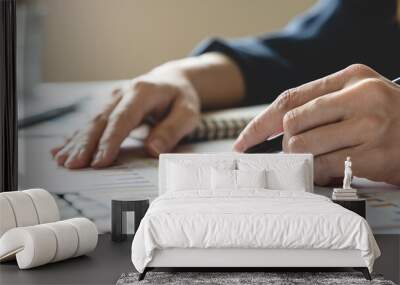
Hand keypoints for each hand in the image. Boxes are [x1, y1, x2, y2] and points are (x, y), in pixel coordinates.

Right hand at [51, 63, 199, 168]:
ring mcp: (113, 100)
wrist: (173, 80)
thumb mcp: (188, 112)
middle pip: (101, 121)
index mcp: (142, 92)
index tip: (100, 161)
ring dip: (77, 143)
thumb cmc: (181, 98)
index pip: (123, 118)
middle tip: (73, 166)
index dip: (110, 140)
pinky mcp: (110, 108)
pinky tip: (61, 149)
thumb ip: (172, 129)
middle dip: (86, 144)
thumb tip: (153, 150)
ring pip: (92, 123)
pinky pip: (92, 124)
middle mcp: (123, 94)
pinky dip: (76, 137)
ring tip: (62, 161)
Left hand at [234, 64, 399, 185]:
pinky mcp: (376, 155)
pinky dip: (319, 173)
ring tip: (320, 159)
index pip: (289, 99)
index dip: (260, 123)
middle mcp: (360, 97)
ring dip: (302, 160)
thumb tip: (277, 128)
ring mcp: (371, 125)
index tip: (243, 142)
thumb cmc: (390, 115)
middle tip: (295, 151)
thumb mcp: (358, 95)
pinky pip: (326, 168)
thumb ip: (320, 105)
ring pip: (305, 148)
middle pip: (293, 124)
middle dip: (286, 144)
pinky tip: (331, 169)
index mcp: (350, 77)